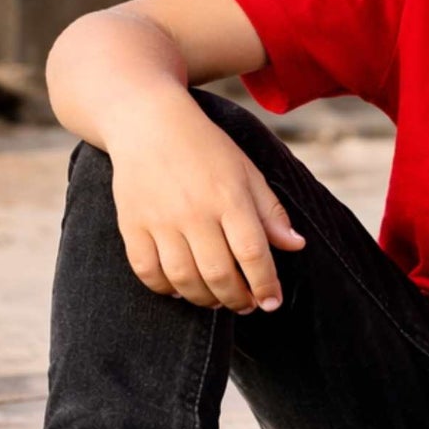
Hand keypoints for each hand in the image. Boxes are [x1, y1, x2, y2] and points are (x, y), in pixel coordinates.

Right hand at [106, 100, 305, 314]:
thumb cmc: (206, 148)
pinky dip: (166, 289)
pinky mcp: (131, 225)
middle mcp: (194, 212)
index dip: (266, 285)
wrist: (148, 123)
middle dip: (238, 299)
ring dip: (205, 300)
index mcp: (229, 197)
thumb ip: (271, 212)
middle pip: (219, 274)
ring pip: (184, 279)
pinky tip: (181, 288)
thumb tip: (296, 246)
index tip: (272, 303)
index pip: (253, 254)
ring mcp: (160, 220)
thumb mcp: (247, 172)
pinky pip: (147, 272)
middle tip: (246, 305)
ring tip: (218, 300)